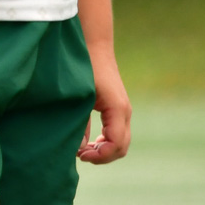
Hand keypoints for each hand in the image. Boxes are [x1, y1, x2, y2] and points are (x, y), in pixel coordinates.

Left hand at [78, 48, 131, 163]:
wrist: (94, 47)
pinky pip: (118, 133)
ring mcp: (123, 110)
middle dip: (102, 157)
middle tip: (80, 155)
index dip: (100, 156)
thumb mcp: (79, 98)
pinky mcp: (118, 108)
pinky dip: (106, 142)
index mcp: (117, 109)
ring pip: (122, 142)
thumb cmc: (85, 68)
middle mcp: (124, 111)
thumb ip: (80, 124)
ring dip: (104, 151)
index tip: (80, 155)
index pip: (116, 144)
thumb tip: (80, 148)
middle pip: (122, 147)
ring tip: (83, 150)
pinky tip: (90, 141)